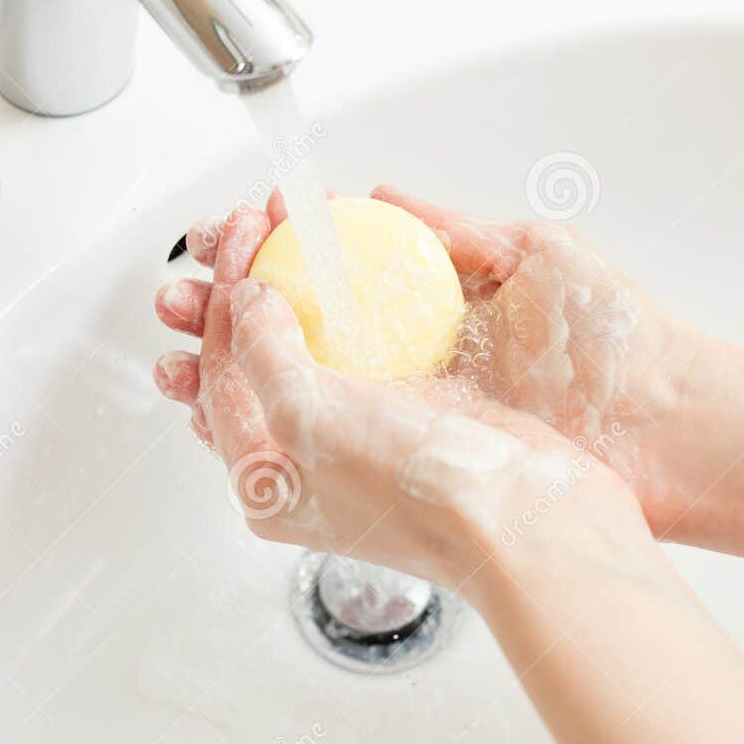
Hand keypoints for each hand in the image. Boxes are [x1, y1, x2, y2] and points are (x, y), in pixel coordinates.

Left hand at [152, 203, 658, 591]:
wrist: (524, 519)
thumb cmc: (419, 490)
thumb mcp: (312, 417)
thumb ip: (264, 353)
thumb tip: (246, 299)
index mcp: (266, 478)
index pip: (219, 369)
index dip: (223, 293)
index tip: (246, 233)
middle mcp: (306, 461)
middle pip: (255, 354)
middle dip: (246, 282)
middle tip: (257, 224)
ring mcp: (361, 437)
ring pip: (310, 344)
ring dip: (297, 282)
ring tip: (296, 230)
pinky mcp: (413, 416)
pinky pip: (368, 346)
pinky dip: (355, 301)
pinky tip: (360, 265)